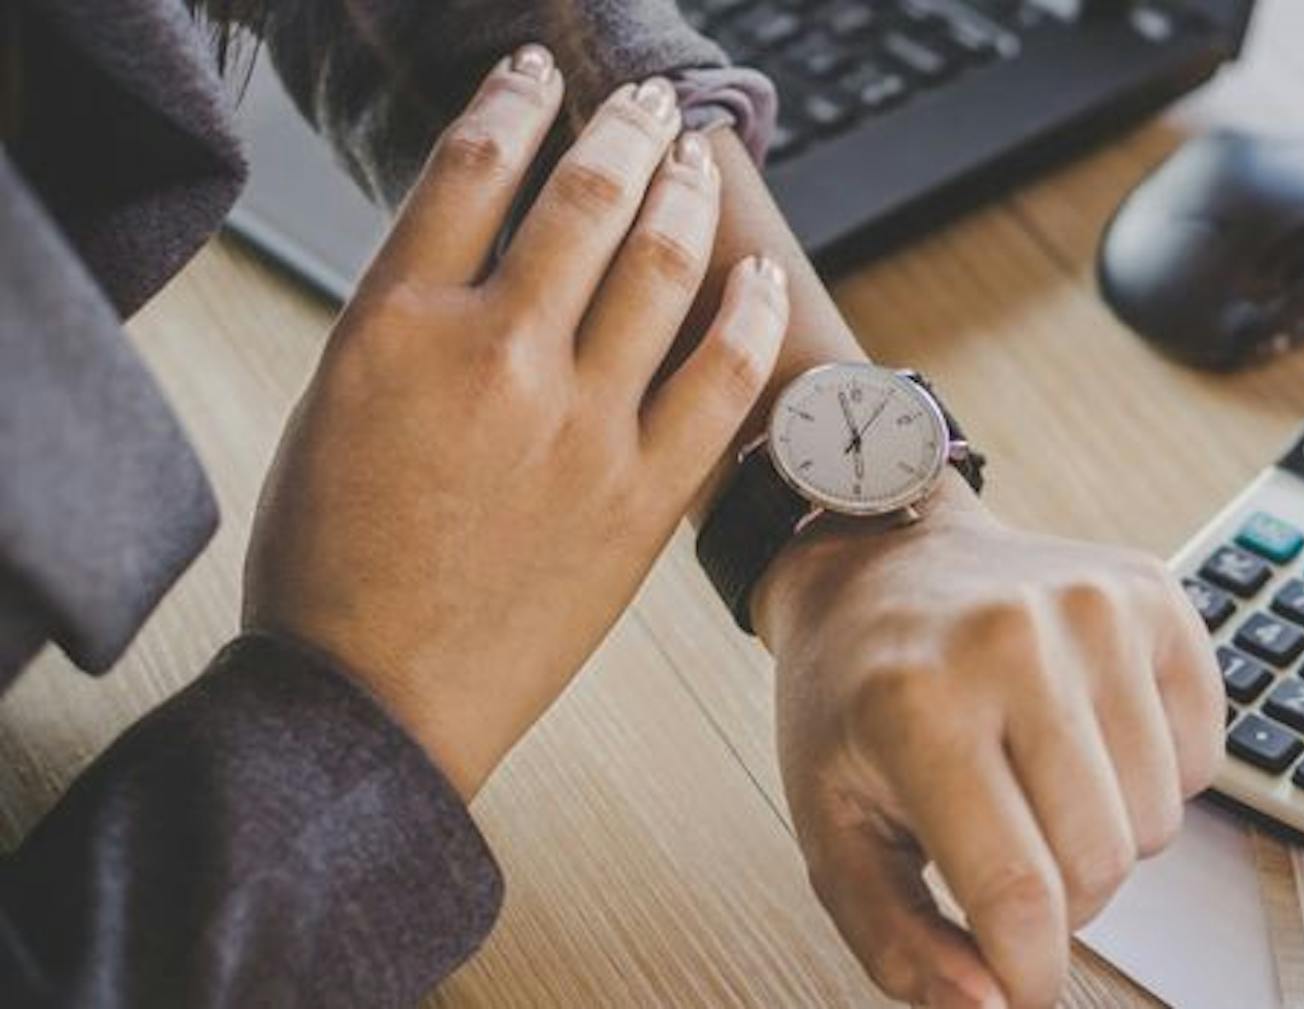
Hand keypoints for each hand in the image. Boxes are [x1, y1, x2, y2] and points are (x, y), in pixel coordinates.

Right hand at [242, 46, 787, 797]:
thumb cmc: (331, 565)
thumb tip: (489, 253)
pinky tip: (757, 274)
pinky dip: (749, 313)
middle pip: (582, 198)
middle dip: (619, 128)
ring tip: (692, 156)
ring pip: (661, 266)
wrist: (369, 700)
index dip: (513, 102)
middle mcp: (495, 355)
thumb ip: (411, 319)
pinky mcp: (643, 494)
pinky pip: (722, 377)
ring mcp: (580, 424)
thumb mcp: (331, 406)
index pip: (471, 167)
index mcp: (395, 326)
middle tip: (639, 101)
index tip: (537, 78)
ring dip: (684, 193)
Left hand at [756, 483, 1224, 1007]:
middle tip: (1006, 853)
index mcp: (916, 703)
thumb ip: (898, 943)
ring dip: (1106, 836)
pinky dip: (1154, 776)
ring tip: (1039, 785)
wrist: (882, 564)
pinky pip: (1203, 757)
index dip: (1030, 973)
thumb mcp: (834, 830)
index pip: (1018, 894)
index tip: (1022, 986)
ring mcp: (1094, 607)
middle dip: (1061, 900)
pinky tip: (1086, 737)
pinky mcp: (1153, 595)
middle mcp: (1012, 641)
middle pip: (1101, 864)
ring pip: (1159, 822)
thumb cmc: (853, 699)